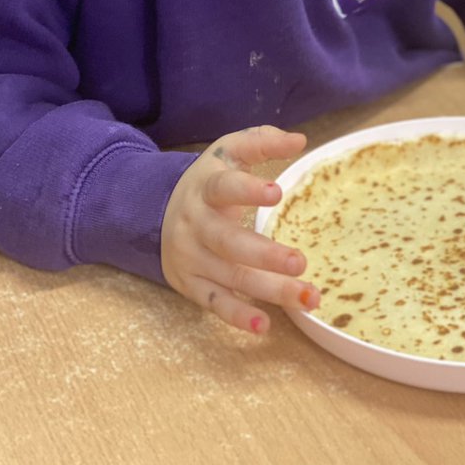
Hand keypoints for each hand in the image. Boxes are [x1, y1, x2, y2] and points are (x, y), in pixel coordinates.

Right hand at [160, 124, 320, 334]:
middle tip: (301, 262)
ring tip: (307, 297)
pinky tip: (264, 325)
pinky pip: (215, 302)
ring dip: (269, 289)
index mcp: (206, 187)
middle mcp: (195, 223)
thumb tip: (300, 140)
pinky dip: (238, 315)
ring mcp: (190, 257)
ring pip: (229, 276)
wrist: (157, 212)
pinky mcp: (189, 283)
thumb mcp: (228, 151)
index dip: (247, 190)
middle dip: (265, 255)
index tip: (277, 192)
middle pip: (228, 241)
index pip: (223, 187)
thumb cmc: (209, 181)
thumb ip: (262, 142)